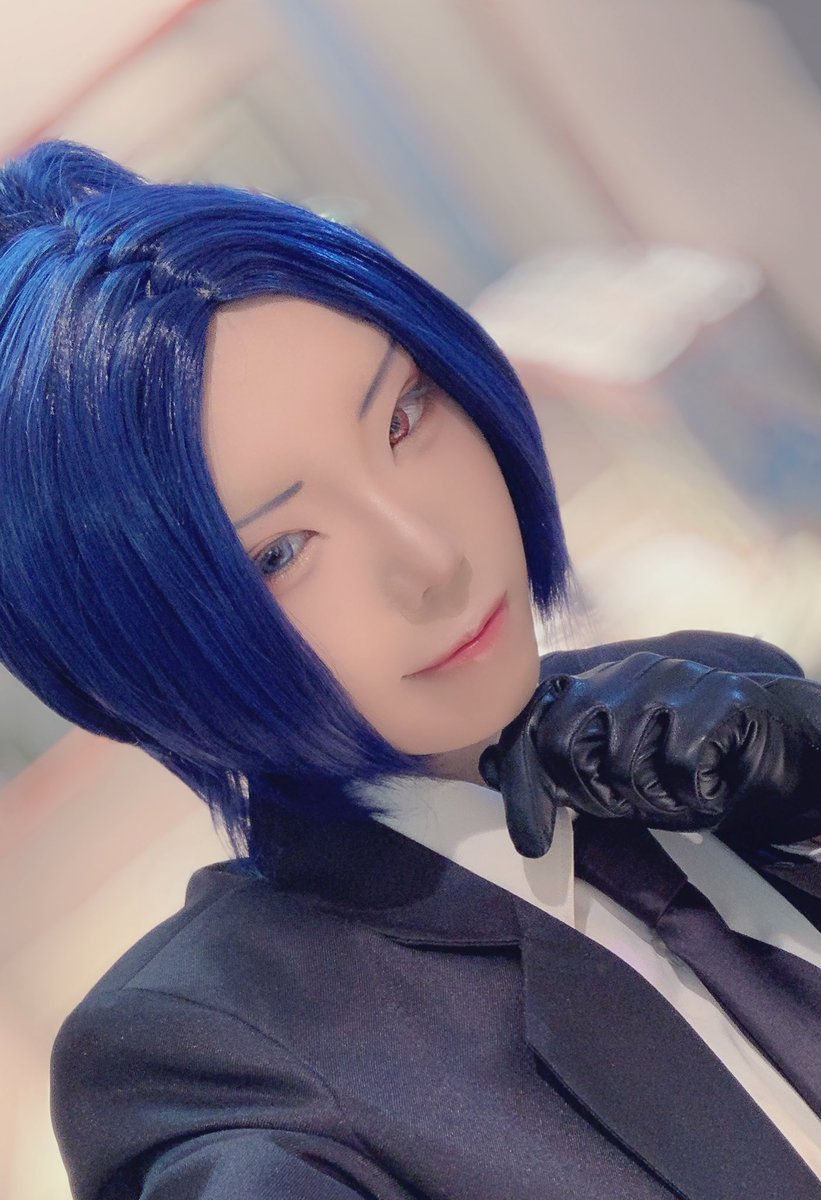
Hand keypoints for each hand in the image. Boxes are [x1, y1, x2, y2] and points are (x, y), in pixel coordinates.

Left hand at [478, 652, 820, 856]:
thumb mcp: (618, 778)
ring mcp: (672, 681)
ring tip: (678, 793)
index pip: (534, 722)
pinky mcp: (716, 699)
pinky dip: (692, 793)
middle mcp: (626, 675)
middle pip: (565, 739)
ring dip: (650, 799)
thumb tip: (487, 766)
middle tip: (628, 808)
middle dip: (589, 794)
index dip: (521, 780)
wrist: (781, 750)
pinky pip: (678, 764)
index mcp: (596, 687)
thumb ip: (563, 771)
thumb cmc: (691, 767)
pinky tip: (710, 786)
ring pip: (622, 760)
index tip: (530, 841)